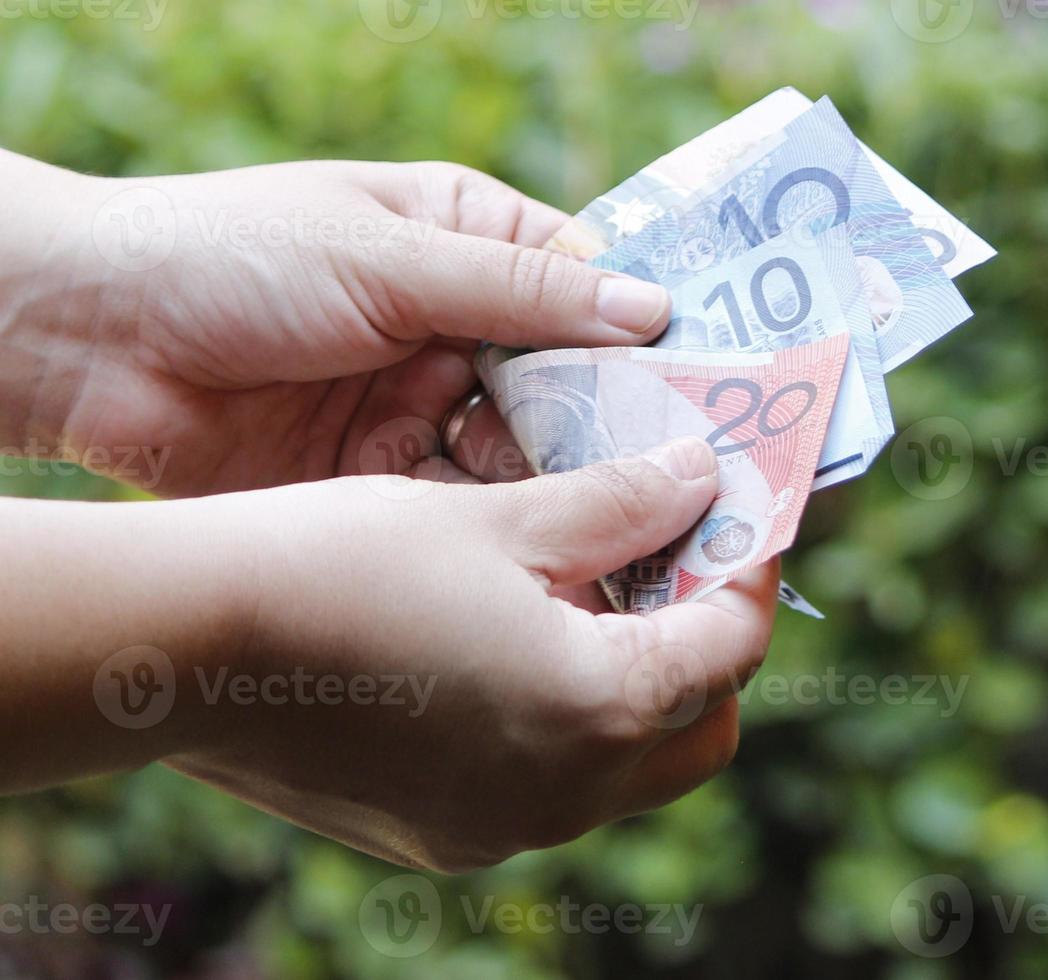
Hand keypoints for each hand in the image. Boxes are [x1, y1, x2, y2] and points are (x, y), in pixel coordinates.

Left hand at [0, 151, 670, 496]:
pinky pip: (468, 510)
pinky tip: (569, 564)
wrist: (87, 345)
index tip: (724, 390)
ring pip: (527, 458)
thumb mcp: (386, 256)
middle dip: (625, 432)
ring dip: (577, 491)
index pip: (586, 292)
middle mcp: (457, 332)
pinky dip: (512, 534)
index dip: (652, 340)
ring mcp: (423, 412)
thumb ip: (517, 290)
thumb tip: (651, 312)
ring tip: (652, 534)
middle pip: (569, 388)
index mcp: (466, 245)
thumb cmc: (231, 258)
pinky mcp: (384, 485)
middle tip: (704, 484)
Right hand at [161, 439, 777, 871]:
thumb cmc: (346, 563)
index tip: (743, 517)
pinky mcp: (443, 828)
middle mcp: (563, 795)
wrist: (185, 645)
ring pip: (626, 764)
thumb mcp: (502, 518)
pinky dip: (569, 718)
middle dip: (710, 645)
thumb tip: (703, 478)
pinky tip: (522, 644)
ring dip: (639, 683)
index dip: (750, 572)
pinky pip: (550, 782)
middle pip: (696, 728)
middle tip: (683, 561)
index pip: (731, 649)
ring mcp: (501, 824)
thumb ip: (623, 503)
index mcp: (595, 713)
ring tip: (601, 591)